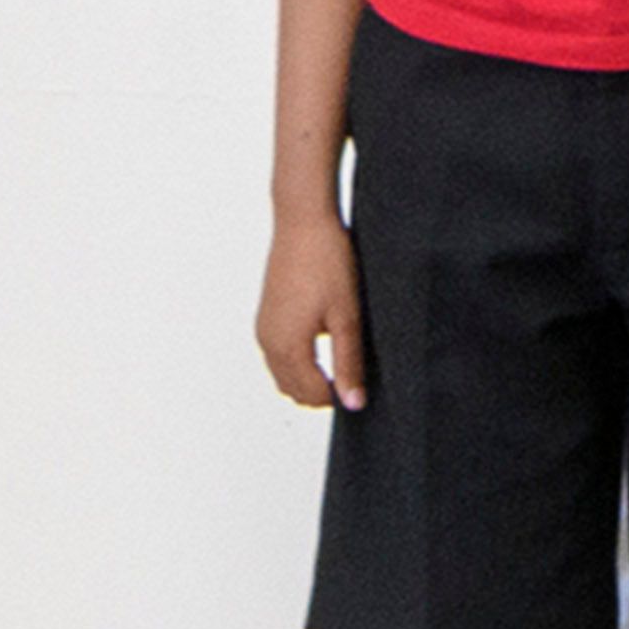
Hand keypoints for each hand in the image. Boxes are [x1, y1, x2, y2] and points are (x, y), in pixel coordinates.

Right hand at [256, 207, 369, 412]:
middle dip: (322, 392)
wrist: (303, 225)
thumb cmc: (329, 266)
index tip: (364, 388)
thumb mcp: (347, 317)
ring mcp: (264, 329)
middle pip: (292, 389)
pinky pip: (278, 355)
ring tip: (344, 365)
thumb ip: (349, 363)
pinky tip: (325, 348)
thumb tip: (353, 403)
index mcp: (286, 346)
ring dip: (309, 379)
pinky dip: (298, 363)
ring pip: (283, 374)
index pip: (310, 393)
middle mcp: (267, 342)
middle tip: (356, 380)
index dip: (339, 398)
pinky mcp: (267, 317)